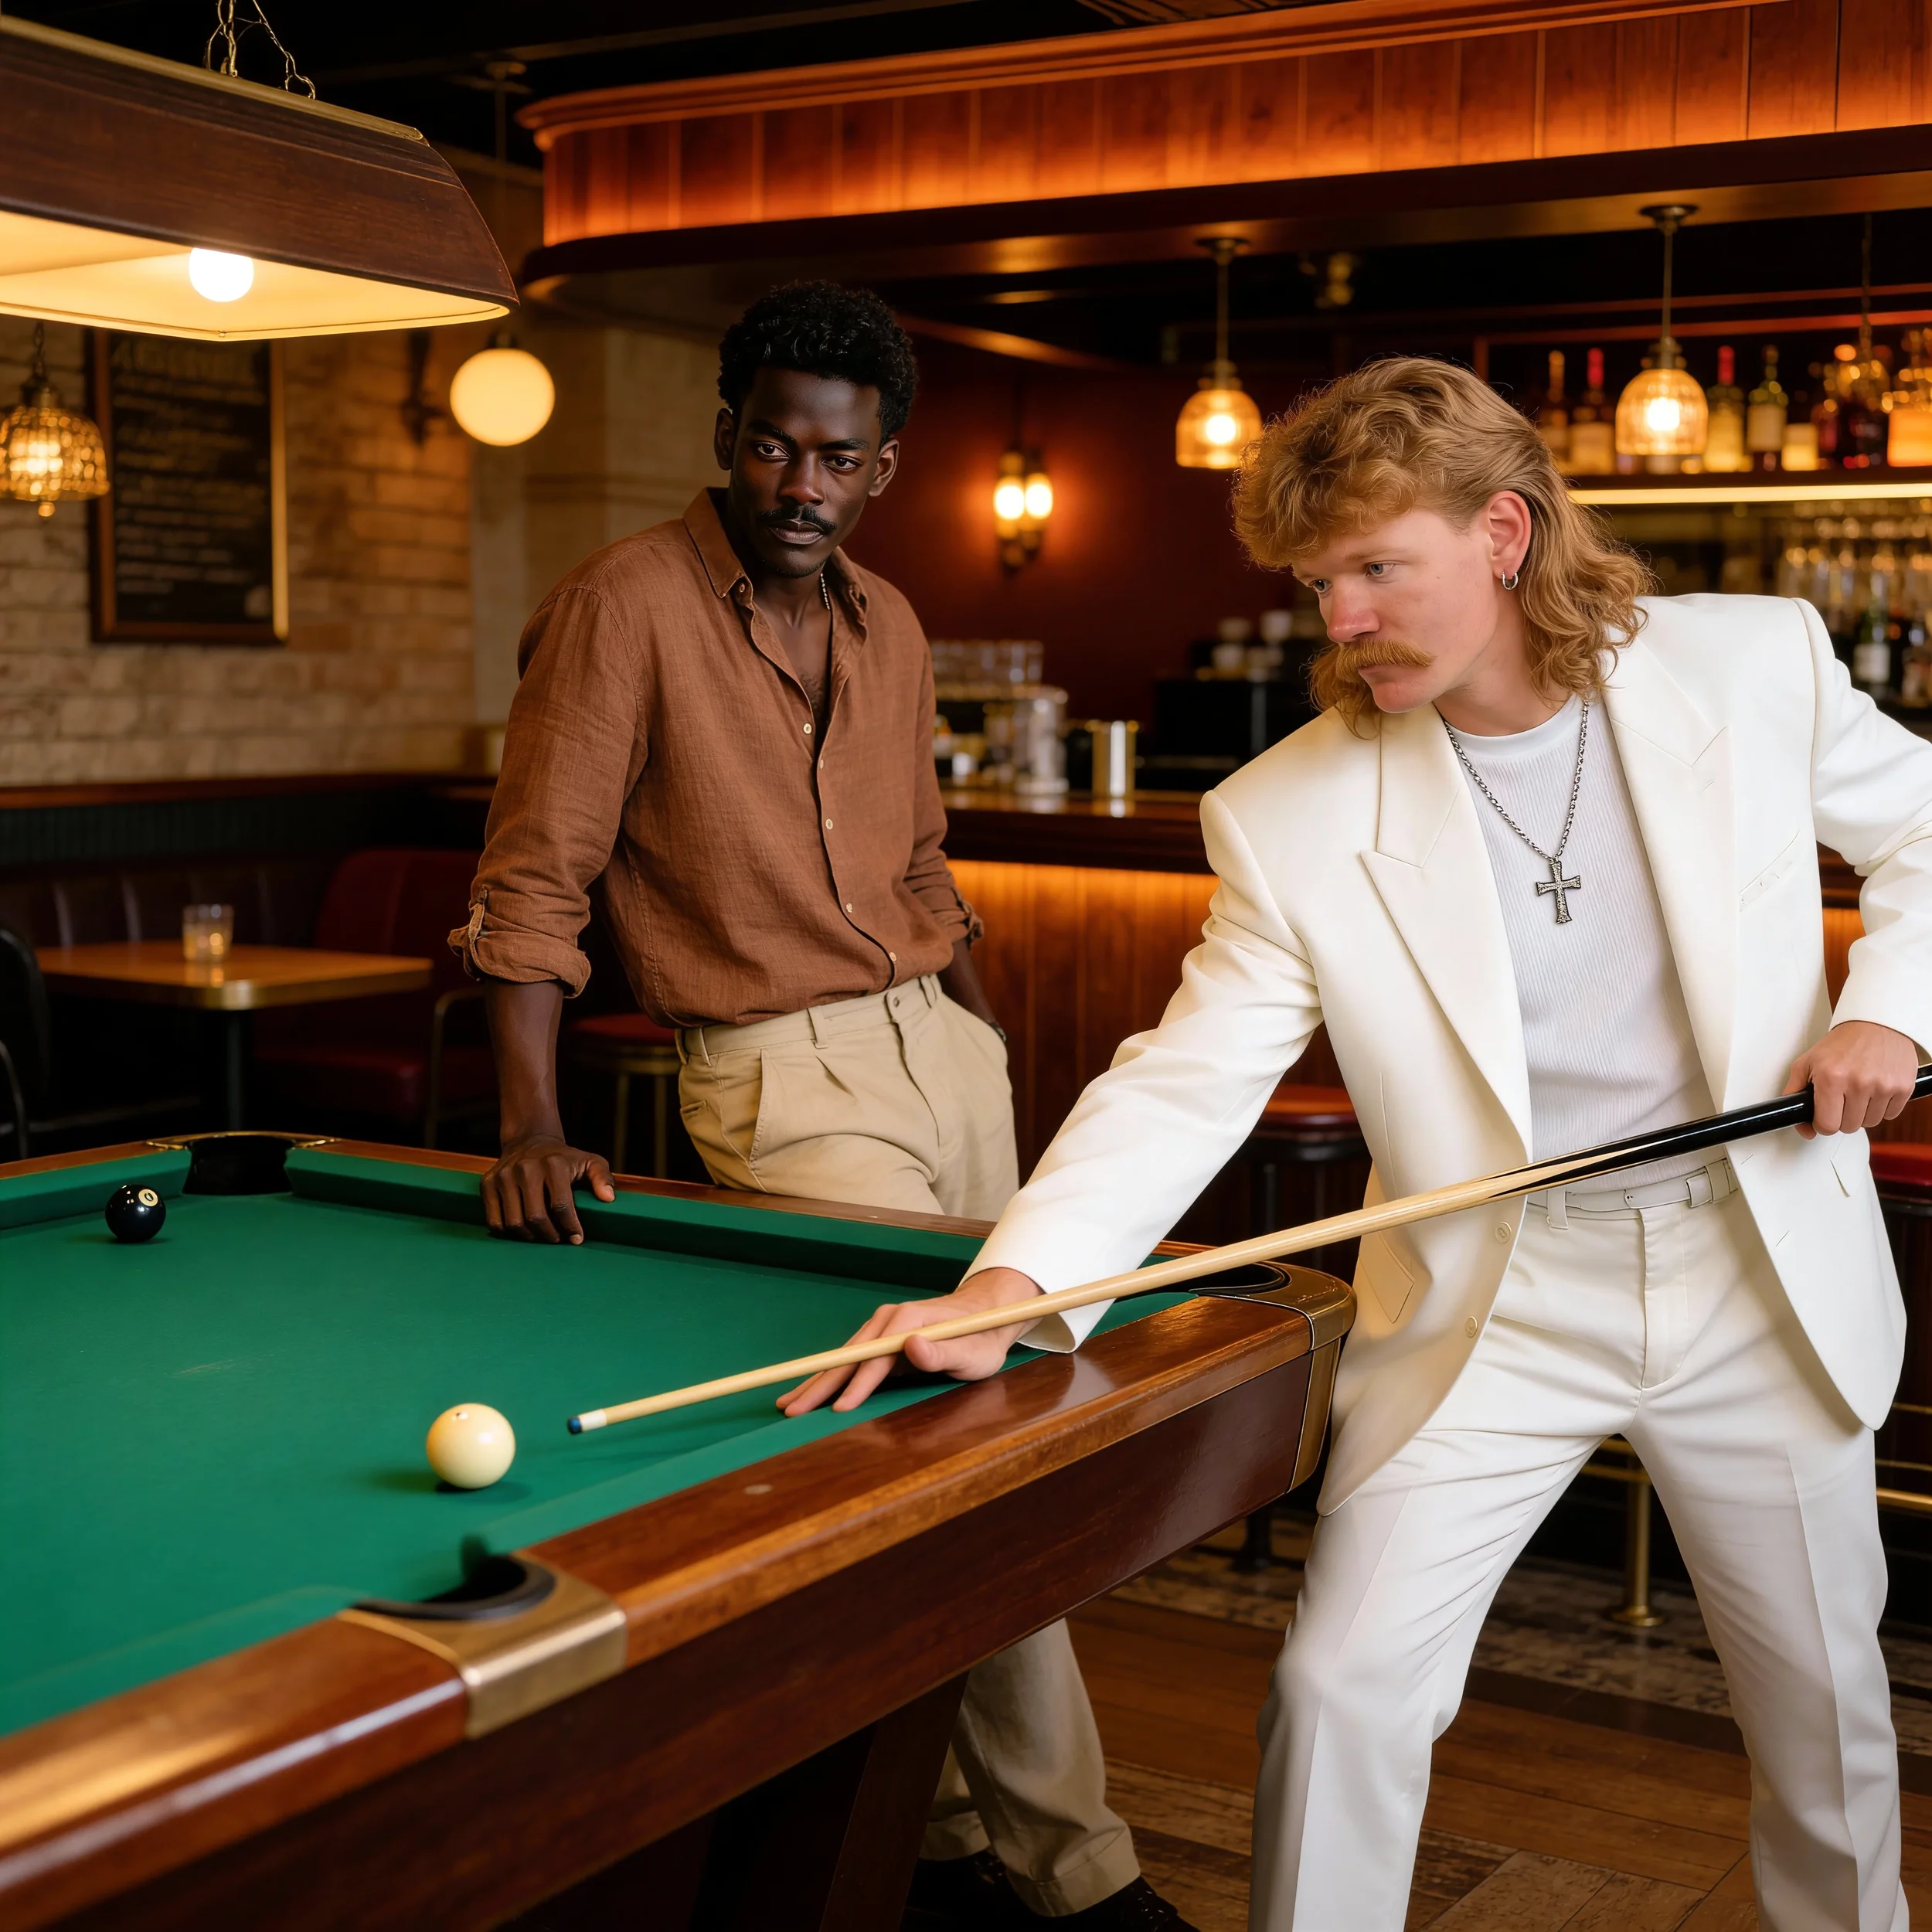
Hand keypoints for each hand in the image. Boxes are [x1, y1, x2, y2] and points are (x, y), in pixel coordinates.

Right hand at [482, 1134, 615, 1242]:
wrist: (530, 1141)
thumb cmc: (564, 1158)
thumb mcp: (590, 1161)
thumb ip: (602, 1177)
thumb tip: (608, 1198)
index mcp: (553, 1163)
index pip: (561, 1206)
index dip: (570, 1227)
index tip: (577, 1239)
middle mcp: (525, 1168)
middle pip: (536, 1217)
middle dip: (550, 1236)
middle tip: (557, 1239)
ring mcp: (503, 1175)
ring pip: (514, 1222)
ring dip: (530, 1237)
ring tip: (542, 1236)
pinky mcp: (487, 1183)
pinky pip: (494, 1220)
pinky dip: (508, 1232)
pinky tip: (522, 1230)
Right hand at [779, 1266, 1044, 1415]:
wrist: (985, 1315)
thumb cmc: (981, 1338)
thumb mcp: (972, 1352)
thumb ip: (942, 1352)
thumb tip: (911, 1346)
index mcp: (906, 1320)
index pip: (875, 1359)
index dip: (857, 1386)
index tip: (838, 1410)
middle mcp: (887, 1319)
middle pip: (848, 1357)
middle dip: (819, 1384)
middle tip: (790, 1410)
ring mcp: (880, 1328)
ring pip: (843, 1358)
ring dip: (816, 1381)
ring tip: (788, 1404)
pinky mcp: (880, 1338)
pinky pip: (850, 1360)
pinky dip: (829, 1376)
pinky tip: (811, 1389)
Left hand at [1782, 1020, 1921, 1137]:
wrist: (1876, 1023)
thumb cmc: (1842, 1043)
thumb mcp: (1807, 1062)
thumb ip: (1794, 1092)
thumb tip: (1802, 1127)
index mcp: (1831, 1078)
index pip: (1827, 1125)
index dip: (1823, 1123)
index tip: (1825, 1114)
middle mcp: (1858, 1083)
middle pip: (1849, 1127)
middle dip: (1843, 1116)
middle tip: (1842, 1096)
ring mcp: (1883, 1086)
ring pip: (1870, 1123)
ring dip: (1863, 1112)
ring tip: (1859, 1090)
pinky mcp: (1903, 1087)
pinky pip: (1890, 1115)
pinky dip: (1882, 1106)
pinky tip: (1875, 1088)